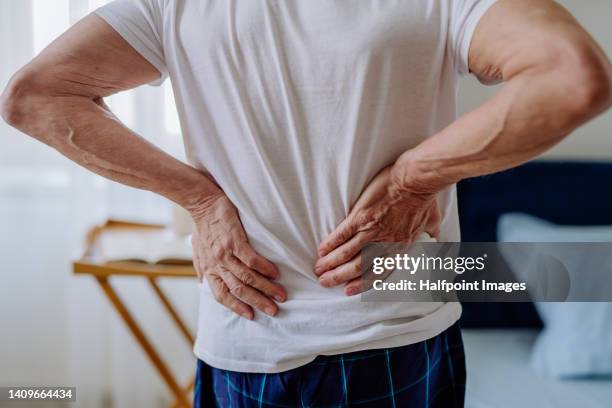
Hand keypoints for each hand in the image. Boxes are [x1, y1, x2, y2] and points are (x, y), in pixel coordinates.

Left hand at [190, 194, 286, 318]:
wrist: (202, 203)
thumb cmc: (201, 226)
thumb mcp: (197, 251)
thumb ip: (203, 268)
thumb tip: (204, 282)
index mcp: (208, 270)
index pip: (222, 295)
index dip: (236, 307)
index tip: (251, 316)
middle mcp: (217, 265)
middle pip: (238, 290)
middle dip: (257, 302)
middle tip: (274, 310)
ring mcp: (225, 253)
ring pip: (247, 277)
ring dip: (266, 288)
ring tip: (281, 295)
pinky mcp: (235, 241)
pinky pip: (251, 260)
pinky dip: (264, 268)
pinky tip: (275, 274)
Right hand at [314, 166, 440, 294]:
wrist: (415, 181)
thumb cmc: (425, 198)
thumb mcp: (432, 220)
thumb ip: (431, 231)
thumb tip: (436, 234)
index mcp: (400, 248)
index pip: (379, 273)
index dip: (362, 284)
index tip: (348, 290)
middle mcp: (383, 245)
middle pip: (357, 267)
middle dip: (339, 276)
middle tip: (325, 282)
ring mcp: (370, 232)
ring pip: (346, 254)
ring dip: (331, 263)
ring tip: (319, 269)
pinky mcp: (359, 218)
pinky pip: (341, 235)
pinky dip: (330, 244)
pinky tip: (322, 250)